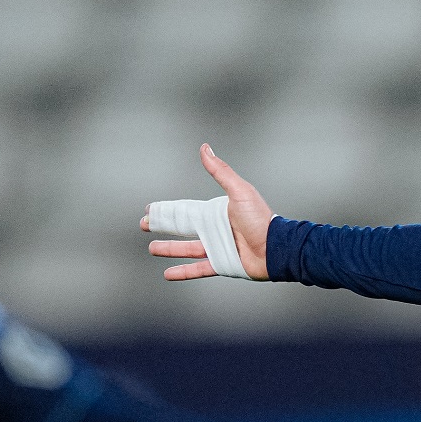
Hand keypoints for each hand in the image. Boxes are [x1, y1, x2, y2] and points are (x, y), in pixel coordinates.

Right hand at [142, 144, 275, 279]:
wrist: (276, 248)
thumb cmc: (261, 219)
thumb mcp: (239, 191)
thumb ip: (220, 171)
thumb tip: (205, 148)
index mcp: (216, 213)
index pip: (185, 210)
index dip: (167, 210)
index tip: (151, 209)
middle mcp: (215, 230)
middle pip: (182, 228)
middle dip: (162, 226)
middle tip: (144, 224)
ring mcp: (218, 248)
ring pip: (187, 249)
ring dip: (169, 248)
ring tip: (152, 248)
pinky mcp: (223, 264)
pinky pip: (198, 269)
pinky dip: (183, 272)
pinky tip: (168, 273)